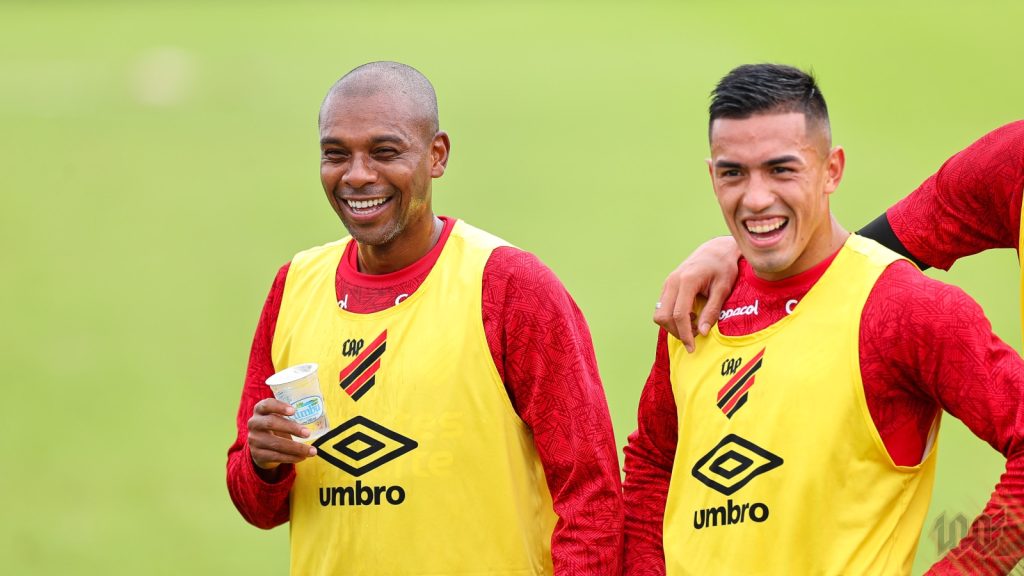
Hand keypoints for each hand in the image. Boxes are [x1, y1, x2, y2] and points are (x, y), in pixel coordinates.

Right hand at [247, 398, 316, 470]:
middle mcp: (254, 423)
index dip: (279, 406)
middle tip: (307, 433)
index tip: (294, 411)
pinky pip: (276, 456)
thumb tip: (319, 415)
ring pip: (276, 443)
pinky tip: (302, 457)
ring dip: (296, 448)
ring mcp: (254, 440)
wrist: (261, 448)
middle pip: (271, 423)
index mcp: (260, 410)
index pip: (266, 405)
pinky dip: (291, 458)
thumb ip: (291, 415)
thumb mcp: (279, 418)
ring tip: (312, 451)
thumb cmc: (276, 428)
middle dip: (291, 428)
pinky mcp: (257, 454)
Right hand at [653, 236, 740, 352]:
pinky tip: (689, 316)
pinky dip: (672, 318)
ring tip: (693, 325)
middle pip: (663, 316)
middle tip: (695, 336)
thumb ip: (712, 310)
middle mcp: (672, 282)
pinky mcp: (667, 286)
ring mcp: (667, 283)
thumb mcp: (723, 288)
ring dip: (673, 326)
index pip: (679, 314)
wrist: (715, 250)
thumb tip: (703, 332)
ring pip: (660, 313)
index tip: (692, 347)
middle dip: (676, 332)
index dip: (684, 334)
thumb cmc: (723, 267)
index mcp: (687, 281)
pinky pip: (662, 308)